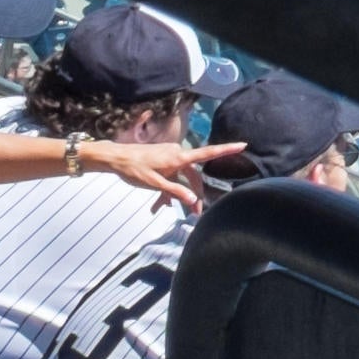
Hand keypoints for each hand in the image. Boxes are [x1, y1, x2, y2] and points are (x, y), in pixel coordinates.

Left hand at [94, 138, 252, 208]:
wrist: (114, 158)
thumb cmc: (134, 169)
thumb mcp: (154, 183)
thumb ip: (174, 191)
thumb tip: (193, 200)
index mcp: (179, 157)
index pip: (207, 153)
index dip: (226, 150)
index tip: (243, 145)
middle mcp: (178, 154)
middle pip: (193, 175)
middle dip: (194, 194)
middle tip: (195, 214)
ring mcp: (170, 156)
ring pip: (180, 177)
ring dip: (176, 194)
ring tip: (164, 210)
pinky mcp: (162, 159)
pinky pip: (171, 175)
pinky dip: (167, 188)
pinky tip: (157, 205)